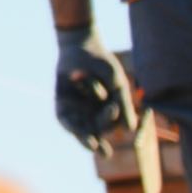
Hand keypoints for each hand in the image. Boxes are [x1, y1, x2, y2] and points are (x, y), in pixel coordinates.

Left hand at [53, 26, 132, 143]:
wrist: (82, 47)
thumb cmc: (104, 67)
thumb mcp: (117, 86)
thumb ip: (124, 106)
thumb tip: (131, 129)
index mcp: (107, 111)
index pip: (111, 126)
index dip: (112, 133)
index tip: (119, 137)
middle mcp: (91, 114)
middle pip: (95, 131)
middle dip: (99, 134)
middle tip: (102, 137)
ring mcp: (76, 110)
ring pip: (80, 129)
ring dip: (84, 138)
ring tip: (91, 145)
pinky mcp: (61, 105)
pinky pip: (64, 119)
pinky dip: (70, 124)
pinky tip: (76, 130)